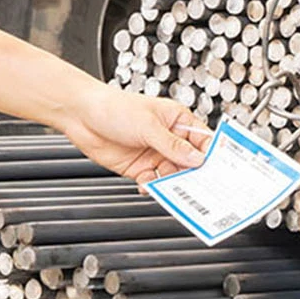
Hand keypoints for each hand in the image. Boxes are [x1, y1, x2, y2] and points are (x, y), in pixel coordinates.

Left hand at [59, 82, 211, 185]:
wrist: (81, 115)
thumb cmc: (114, 107)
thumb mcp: (148, 125)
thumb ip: (172, 145)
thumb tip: (196, 158)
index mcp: (176, 120)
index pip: (202, 140)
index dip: (211, 155)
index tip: (218, 170)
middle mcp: (168, 138)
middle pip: (190, 162)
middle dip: (194, 174)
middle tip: (200, 187)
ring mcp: (154, 154)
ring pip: (173, 175)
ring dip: (174, 184)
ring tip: (175, 191)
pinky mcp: (139, 168)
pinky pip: (153, 183)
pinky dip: (153, 188)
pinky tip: (149, 186)